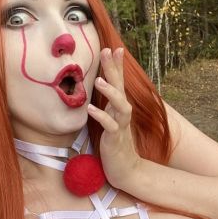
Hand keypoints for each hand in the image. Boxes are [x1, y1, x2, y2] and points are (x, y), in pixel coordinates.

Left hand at [87, 47, 140, 188]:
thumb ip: (107, 107)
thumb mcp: (110, 122)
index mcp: (119, 108)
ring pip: (120, 105)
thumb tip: (99, 93)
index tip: (114, 48)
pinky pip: (110, 126)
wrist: (127, 170)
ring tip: (100, 80)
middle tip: (108, 51)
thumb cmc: (116, 145)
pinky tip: (90, 109)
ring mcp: (120, 126)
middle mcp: (122, 114)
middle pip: (121, 87)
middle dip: (114, 69)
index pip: (120, 83)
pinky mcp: (115, 139)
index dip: (117, 66)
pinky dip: (101, 117)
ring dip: (111, 92)